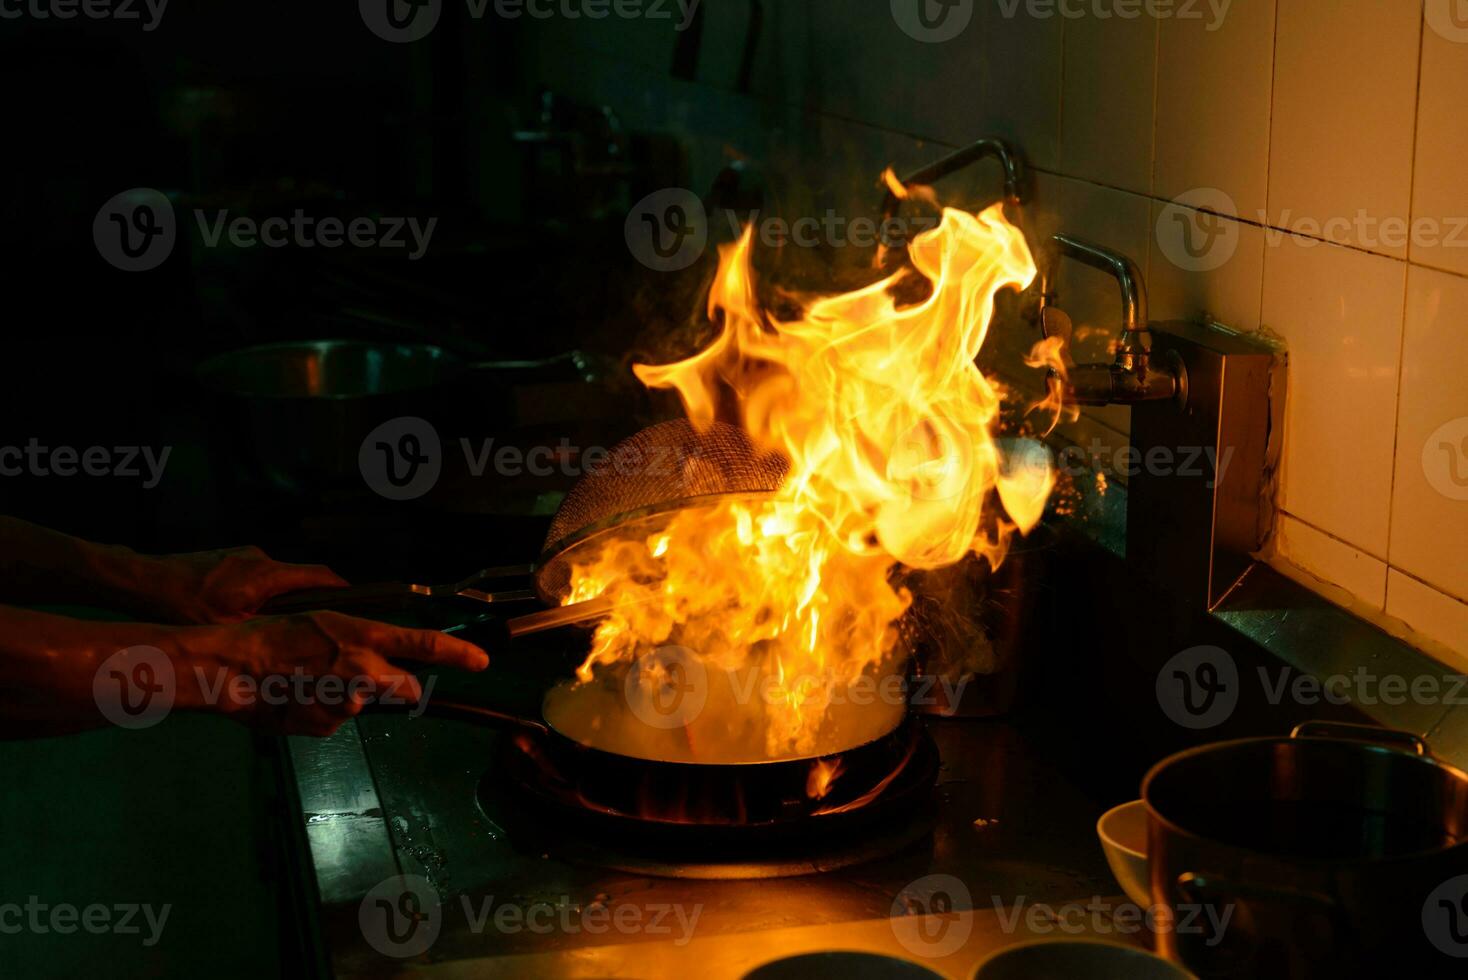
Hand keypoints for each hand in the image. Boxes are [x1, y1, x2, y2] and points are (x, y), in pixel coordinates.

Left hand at [139, 546, 348, 624]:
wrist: (142, 581)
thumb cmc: (183, 606)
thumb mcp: (226, 629)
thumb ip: (263, 632)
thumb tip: (291, 648)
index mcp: (266, 575)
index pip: (320, 576)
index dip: (342, 590)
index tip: (357, 606)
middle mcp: (260, 558)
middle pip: (300, 578)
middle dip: (309, 601)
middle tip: (315, 627)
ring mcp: (242, 555)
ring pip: (276, 578)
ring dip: (279, 599)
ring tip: (272, 626)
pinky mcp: (227, 557)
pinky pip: (255, 575)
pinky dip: (258, 593)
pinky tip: (242, 613)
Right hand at [176, 611, 489, 735]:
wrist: (232, 667)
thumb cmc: (272, 636)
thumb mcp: (323, 624)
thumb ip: (357, 644)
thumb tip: (376, 656)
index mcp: (364, 637)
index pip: (425, 644)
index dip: (458, 654)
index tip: (483, 661)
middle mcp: (365, 671)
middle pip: (407, 688)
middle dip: (400, 686)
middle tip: (370, 677)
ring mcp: (348, 704)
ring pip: (365, 704)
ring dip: (349, 697)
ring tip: (309, 682)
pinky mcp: (330, 727)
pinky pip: (336, 720)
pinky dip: (322, 712)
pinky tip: (296, 698)